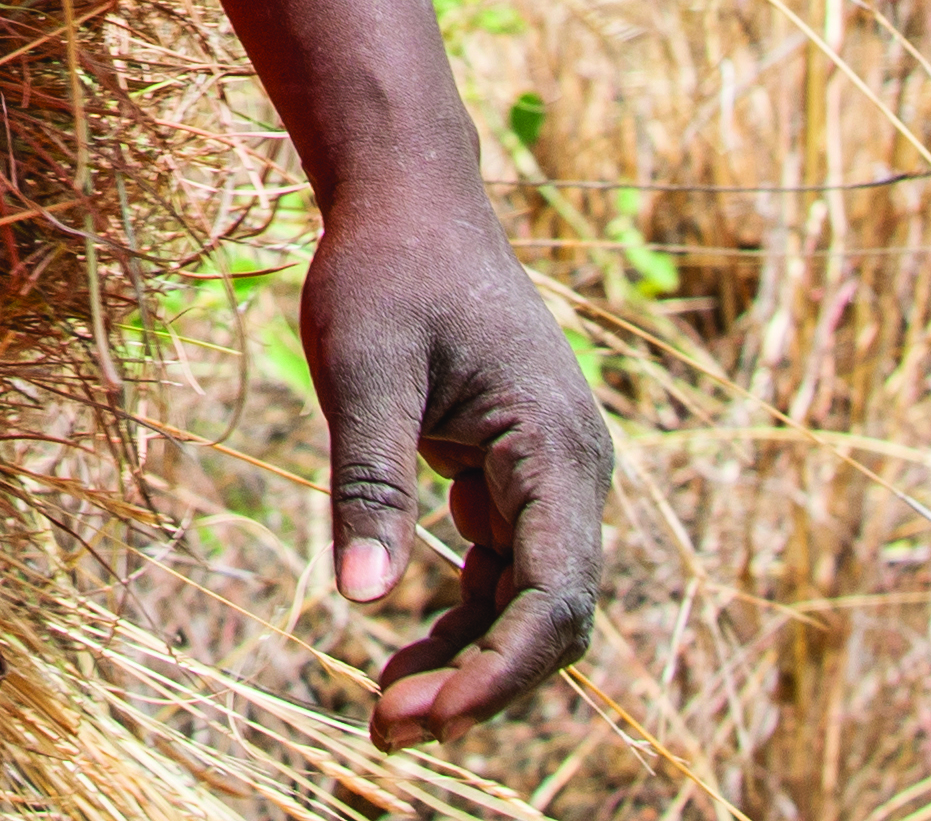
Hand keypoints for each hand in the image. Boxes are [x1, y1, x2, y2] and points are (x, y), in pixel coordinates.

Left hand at [303, 181, 605, 740]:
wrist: (408, 200)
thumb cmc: (387, 271)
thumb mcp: (363, 370)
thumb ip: (369, 484)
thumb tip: (360, 600)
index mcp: (555, 447)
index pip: (556, 596)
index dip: (500, 673)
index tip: (429, 718)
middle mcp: (570, 470)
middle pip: (551, 617)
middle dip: (481, 684)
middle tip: (387, 730)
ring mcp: (545, 476)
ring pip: (525, 605)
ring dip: (466, 663)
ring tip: (384, 713)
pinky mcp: (512, 476)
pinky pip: (501, 573)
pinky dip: (459, 619)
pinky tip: (399, 652)